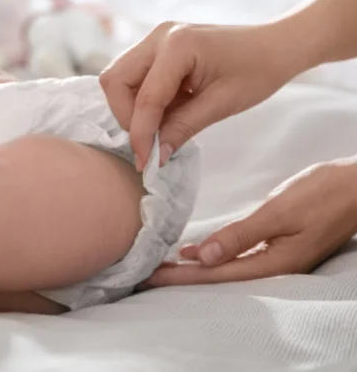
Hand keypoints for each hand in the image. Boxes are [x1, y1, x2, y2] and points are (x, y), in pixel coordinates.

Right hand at [99, 22, 297, 169]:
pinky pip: (134, 77)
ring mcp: (155, 39)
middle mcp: (158, 37)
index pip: (145, 97)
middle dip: (125, 116)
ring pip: (118, 78)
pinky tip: (166, 113)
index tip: (145, 162)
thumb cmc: (258, 71)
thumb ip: (183, 128)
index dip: (140, 133)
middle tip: (148, 140)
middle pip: (115, 80)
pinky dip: (142, 100)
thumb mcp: (222, 104)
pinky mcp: (157, 48)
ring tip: (159, 127)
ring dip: (131, 108)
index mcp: (177, 45)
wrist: (276, 46)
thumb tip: (155, 156)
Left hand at [145, 157, 356, 286]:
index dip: (182, 275)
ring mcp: (278, 256)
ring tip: (162, 266)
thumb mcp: (280, 212)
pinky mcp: (279, 244)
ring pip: (226, 266)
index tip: (151, 276)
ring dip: (194, 267)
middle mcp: (274, 266)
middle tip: (145, 276)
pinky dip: (213, 254)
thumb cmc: (325, 194)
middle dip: (181, 276)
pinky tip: (194, 252)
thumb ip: (241, 235)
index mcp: (274, 263)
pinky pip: (238, 255)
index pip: (217, 274)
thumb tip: (202, 256)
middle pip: (218, 275)